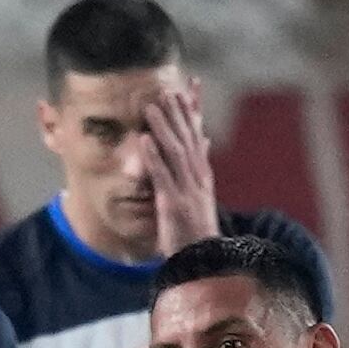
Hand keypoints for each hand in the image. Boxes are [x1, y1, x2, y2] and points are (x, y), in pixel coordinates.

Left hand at [147, 81, 221, 255]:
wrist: (203, 259)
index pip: (197, 137)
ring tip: (152, 107)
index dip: (191, 112)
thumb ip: (198, 167)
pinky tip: (144, 140)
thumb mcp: (199, 194)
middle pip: (187, 139)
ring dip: (164, 128)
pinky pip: (162, 176)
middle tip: (167, 89)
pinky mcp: (173, 203)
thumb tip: (204, 142)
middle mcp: (197, 178)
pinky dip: (153, 157)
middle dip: (177, 113)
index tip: (184, 88)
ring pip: (175, 152)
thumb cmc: (196, 229)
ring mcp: (187, 190)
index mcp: (202, 175)